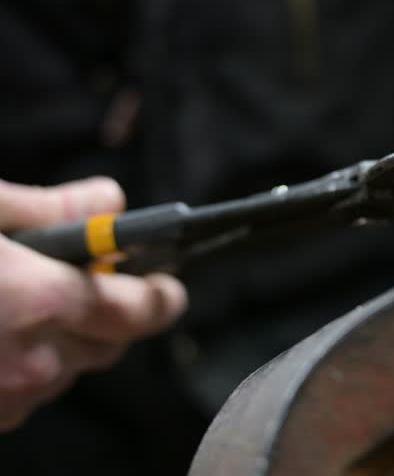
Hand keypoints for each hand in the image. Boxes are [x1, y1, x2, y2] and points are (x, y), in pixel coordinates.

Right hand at [0, 177, 186, 430]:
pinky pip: (30, 394)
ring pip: (71, 371)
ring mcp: (8, 398)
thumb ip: (50, 208)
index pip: (140, 309)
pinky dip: (30, 366)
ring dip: (69, 342)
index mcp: (41, 302)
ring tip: (27, 306)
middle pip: (113, 343)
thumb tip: (110, 199)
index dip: (161, 295)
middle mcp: (34, 360)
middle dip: (113, 314)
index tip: (171, 285)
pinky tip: (0, 336)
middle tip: (92, 284)